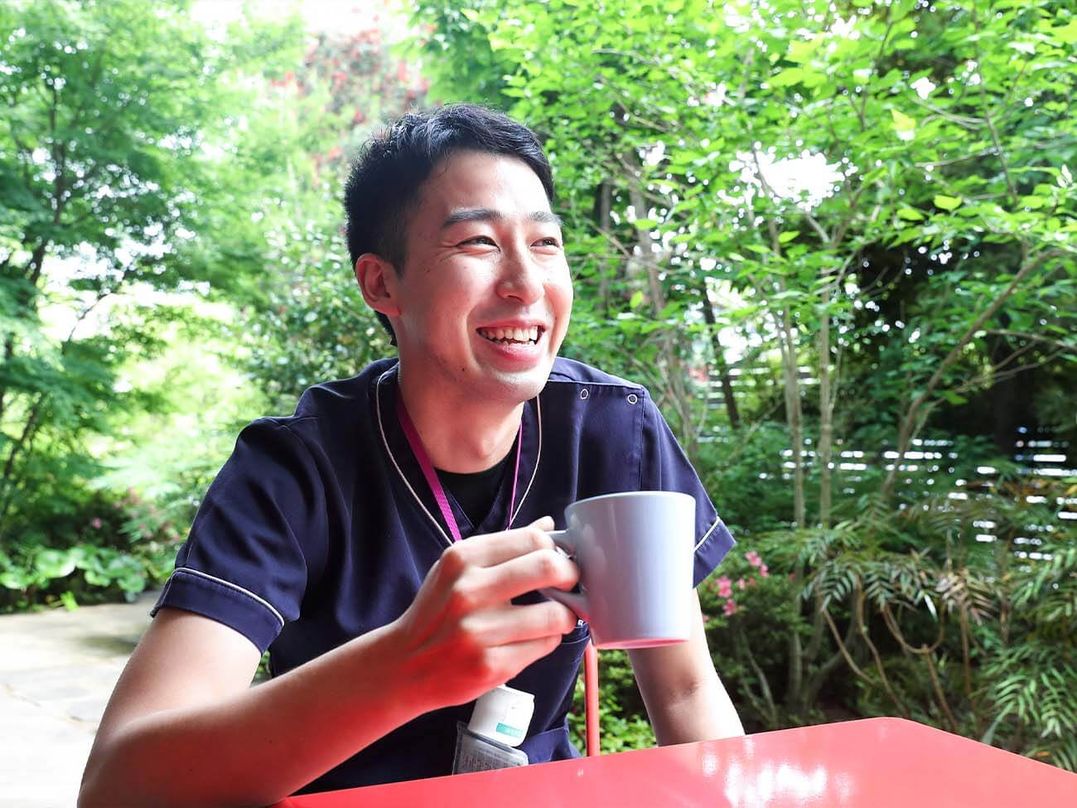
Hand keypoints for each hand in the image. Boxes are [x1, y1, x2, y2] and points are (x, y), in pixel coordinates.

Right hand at [390, 516, 579, 709]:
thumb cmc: (437, 612)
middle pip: (549, 568)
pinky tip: (534, 638)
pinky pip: (545, 646)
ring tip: (557, 616)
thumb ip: (503, 546)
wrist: (403, 665)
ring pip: (556, 614)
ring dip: (565, 615)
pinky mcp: (490, 666)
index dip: (555, 549)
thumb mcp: (458, 569)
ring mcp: (478, 631)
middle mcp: (468, 591)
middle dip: (571, 575)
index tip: (559, 559)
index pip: (532, 539)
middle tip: (570, 584)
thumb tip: (548, 525)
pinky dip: (548, 640)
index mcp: (462, 558)